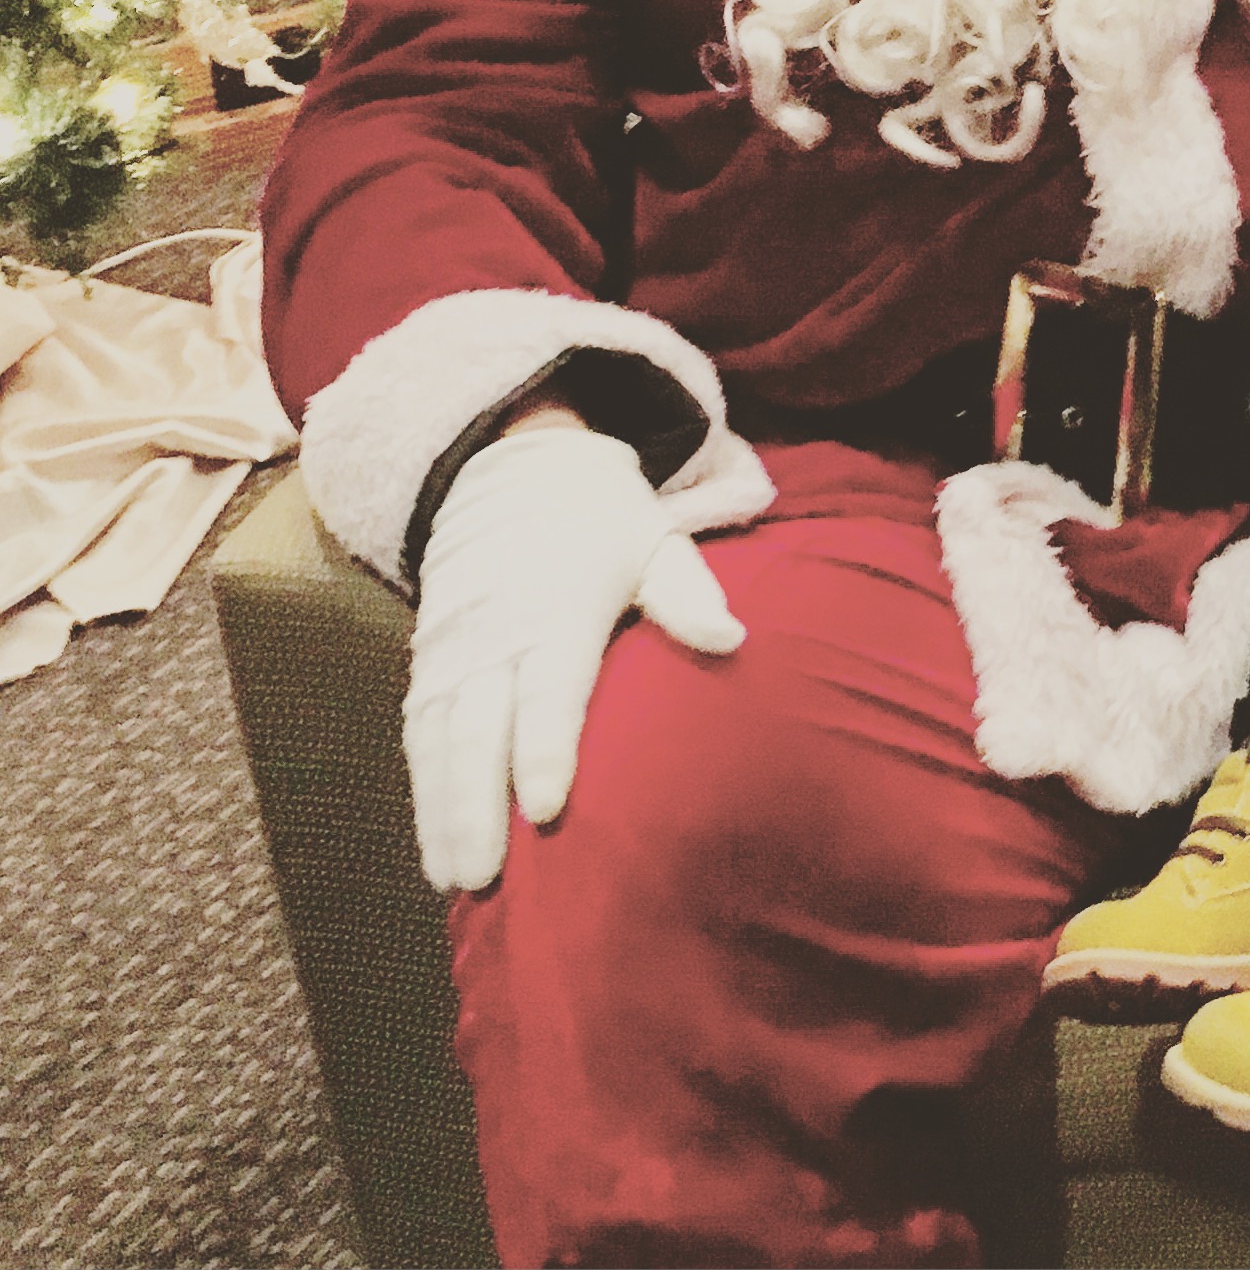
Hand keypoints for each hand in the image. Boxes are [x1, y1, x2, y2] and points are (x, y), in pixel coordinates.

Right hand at [406, 423, 744, 891]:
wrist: (518, 468)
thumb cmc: (602, 521)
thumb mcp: (653, 542)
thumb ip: (687, 594)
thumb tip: (732, 638)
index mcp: (558, 610)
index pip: (550, 689)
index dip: (545, 749)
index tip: (548, 809)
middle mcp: (496, 635)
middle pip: (481, 729)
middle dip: (477, 805)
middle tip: (484, 877)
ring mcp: (455, 650)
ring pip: (440, 741)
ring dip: (443, 812)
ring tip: (453, 879)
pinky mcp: (430, 660)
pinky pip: (419, 733)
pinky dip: (423, 790)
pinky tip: (434, 846)